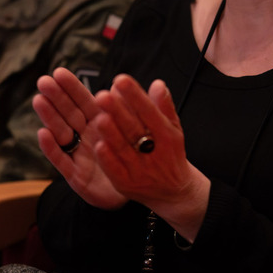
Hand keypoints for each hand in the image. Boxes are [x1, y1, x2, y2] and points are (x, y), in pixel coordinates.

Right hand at [33, 67, 127, 209]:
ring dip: (50, 117)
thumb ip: (130, 110)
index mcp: (100, 123)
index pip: (83, 101)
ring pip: (61, 133)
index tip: (59, 72)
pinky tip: (43, 133)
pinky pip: (62, 161)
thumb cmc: (135, 157)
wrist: (142, 190)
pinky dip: (52, 148)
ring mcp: (79, 155)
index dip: (71, 87)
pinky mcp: (76, 177)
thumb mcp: (137, 132)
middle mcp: (86, 137)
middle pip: (68, 114)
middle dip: (56, 98)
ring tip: (40, 100)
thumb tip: (120, 85)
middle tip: (43, 81)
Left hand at [92, 75, 209, 239]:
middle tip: (103, 95)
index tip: (121, 80)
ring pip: (123, 149)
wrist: (174, 192)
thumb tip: (158, 84)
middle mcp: (154, 152)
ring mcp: (140, 169)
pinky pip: (115, 170)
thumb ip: (163, 107)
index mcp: (167, 135)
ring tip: (99, 117)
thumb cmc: (169, 153)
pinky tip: (98, 146)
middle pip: (135, 130)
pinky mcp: (127, 184)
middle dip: (119, 112)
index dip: (135, 96)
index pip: (150, 112)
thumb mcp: (173, 129)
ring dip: (111, 134)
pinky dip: (107, 159)